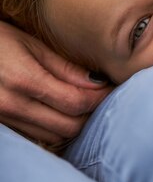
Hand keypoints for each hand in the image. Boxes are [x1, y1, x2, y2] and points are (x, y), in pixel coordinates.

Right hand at [0, 21, 111, 144]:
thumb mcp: (30, 44)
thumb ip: (65, 67)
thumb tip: (99, 83)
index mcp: (23, 80)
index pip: (77, 102)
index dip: (100, 97)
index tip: (112, 88)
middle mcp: (12, 105)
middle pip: (70, 125)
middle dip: (92, 113)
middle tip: (102, 96)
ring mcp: (5, 119)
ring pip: (57, 136)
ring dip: (76, 123)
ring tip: (84, 103)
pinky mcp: (3, 126)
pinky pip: (39, 136)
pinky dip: (57, 127)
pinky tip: (63, 111)